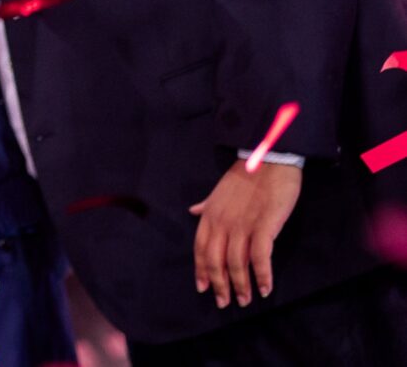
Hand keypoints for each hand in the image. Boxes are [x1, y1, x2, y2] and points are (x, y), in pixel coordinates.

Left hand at [190, 160, 300, 307]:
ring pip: (236, 263)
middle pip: (215, 260)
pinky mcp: (264, 227)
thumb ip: (207, 205)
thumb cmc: (246, 175)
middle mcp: (222, 223)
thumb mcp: (219, 190)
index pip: (200, 248)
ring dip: (241, 286)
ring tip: (246, 300)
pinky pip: (260, 257)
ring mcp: (242, 225)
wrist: (268, 160)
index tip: (203, 288)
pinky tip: (266, 288)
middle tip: (224, 303)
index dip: (201, 270)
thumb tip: (193, 211)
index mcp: (210, 215)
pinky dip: (262, 276)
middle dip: (219, 285)